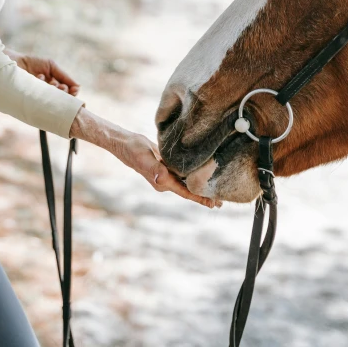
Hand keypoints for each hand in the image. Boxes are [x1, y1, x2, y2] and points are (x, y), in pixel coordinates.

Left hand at [5, 49, 79, 95]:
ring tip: (49, 82)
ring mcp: (40, 98)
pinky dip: (44, 87)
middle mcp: (47, 94)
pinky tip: (38, 78)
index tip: (74, 91)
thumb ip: (65, 76)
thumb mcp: (51, 66)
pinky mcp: (31, 102)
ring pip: (54, 101)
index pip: (67, 95)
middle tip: (59, 86)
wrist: (14, 62)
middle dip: (63, 92)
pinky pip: (43, 102)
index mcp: (54, 86)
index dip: (72, 94)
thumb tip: (78, 87)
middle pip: (62, 99)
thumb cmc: (31, 63)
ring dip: (55, 90)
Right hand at [69, 107, 220, 208]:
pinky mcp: (166, 166)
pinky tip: (203, 174)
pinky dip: (193, 175)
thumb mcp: (144, 158)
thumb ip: (154, 169)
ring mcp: (166, 174)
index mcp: (162, 182)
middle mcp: (165, 181)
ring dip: (200, 186)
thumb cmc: (133, 150)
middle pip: (188, 190)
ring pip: (187, 182)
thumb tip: (161, 179)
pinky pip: (182, 173)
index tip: (214, 203)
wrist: (125, 143)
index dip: (200, 198)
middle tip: (222, 201)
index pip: (185, 192)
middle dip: (204, 195)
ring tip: (216, 190)